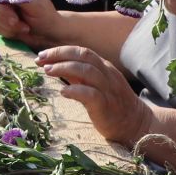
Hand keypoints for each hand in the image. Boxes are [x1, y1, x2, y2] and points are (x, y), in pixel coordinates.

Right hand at [0, 0, 61, 47]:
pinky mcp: (0, 20)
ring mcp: (3, 7)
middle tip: (16, 21)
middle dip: (4, 13)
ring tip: (25, 28)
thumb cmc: (46, 16)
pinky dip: (6, 31)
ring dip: (8, 25)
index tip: (9, 3)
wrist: (48, 34)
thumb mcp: (37, 5)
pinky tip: (18, 32)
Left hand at [36, 45, 153, 147]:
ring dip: (64, 68)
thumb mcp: (94, 84)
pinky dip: (75, 90)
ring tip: (47, 71)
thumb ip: (77, 75)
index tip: (42, 56)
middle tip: (40, 59)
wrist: (135, 123)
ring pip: (87, 70)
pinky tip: (62, 92)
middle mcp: (107, 74)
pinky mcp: (106, 105)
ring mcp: (108, 89)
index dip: (60, 51)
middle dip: (60, 54)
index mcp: (104, 67)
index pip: (81, 51)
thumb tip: (54, 66)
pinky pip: (91, 94)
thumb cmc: (112, 104)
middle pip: (83, 55)